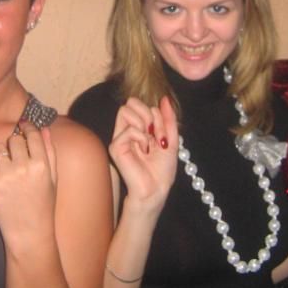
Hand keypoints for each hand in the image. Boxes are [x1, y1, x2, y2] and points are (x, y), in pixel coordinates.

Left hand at [0, 121, 56, 250]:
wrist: (29, 232)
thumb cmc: (44, 206)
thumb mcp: (53, 179)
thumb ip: (50, 152)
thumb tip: (45, 129)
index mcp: (42, 165)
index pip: (32, 135)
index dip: (28, 127)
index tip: (24, 126)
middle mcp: (23, 168)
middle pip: (15, 140)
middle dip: (16, 143)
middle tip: (16, 154)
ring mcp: (5, 176)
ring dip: (1, 151)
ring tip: (4, 164)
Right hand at [109, 96, 178, 214]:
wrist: (157, 189)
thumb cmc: (162, 170)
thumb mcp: (172, 140)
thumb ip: (168, 118)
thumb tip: (164, 98)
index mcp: (139, 128)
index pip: (142, 105)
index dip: (156, 114)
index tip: (163, 134)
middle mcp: (127, 130)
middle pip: (131, 102)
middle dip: (148, 114)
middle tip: (154, 134)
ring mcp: (119, 137)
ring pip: (125, 110)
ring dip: (144, 124)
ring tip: (148, 143)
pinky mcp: (115, 146)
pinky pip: (128, 129)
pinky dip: (141, 138)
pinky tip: (143, 152)